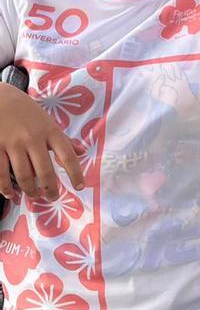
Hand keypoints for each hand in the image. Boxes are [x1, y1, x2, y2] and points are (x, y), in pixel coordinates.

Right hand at [0, 84, 84, 199]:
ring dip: (30, 190)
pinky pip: (1, 173)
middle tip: (52, 198)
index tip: (79, 186)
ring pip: (24, 175)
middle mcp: (33, 139)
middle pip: (45, 171)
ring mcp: (13, 144)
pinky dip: (5, 187)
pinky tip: (9, 194)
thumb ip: (63, 139)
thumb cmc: (26, 111)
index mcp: (50, 131)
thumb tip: (81, 152)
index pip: (68, 155)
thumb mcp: (48, 122)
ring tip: (34, 196)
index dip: (75, 173)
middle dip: (50, 189)